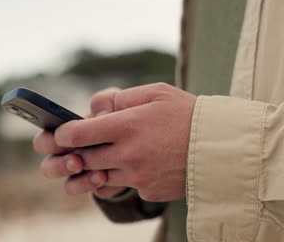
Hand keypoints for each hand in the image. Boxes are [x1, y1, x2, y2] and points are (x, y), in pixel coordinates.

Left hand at [37, 83, 196, 201]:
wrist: (221, 147)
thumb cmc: (188, 114)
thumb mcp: (156, 93)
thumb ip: (121, 98)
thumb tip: (96, 110)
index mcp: (127, 126)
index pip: (76, 134)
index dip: (62, 133)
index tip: (62, 132)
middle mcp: (128, 154)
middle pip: (82, 159)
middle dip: (72, 153)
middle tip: (74, 146)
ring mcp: (137, 177)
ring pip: (98, 177)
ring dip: (93, 168)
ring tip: (98, 156)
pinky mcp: (148, 191)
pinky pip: (121, 187)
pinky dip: (118, 177)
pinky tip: (127, 165)